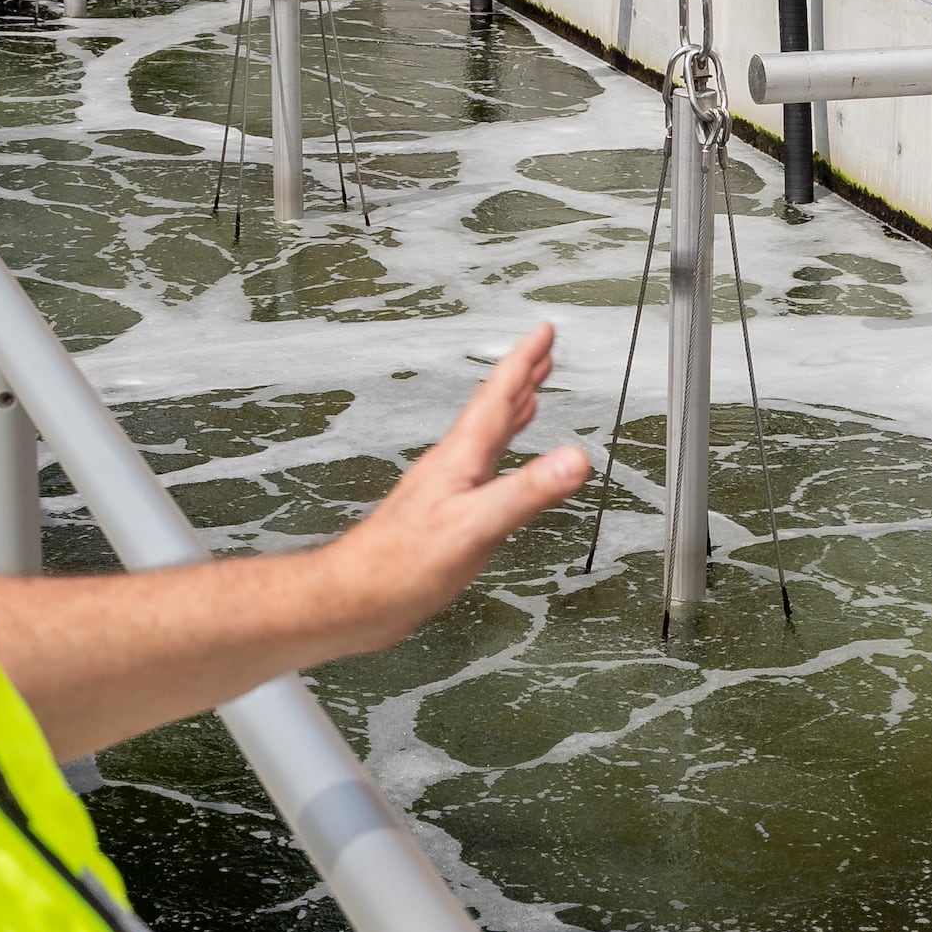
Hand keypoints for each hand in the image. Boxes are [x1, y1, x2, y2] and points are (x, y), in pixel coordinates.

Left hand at [308, 323, 589, 655]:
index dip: (523, 362)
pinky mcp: (444, 516)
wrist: (356, 598)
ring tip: (532, 394)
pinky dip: (500, 453)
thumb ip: (527, 491)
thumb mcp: (476, 526)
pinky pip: (482, 469)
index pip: (498, 399)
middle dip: (521, 378)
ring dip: (511, 412)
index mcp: (461, 459)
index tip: (544, 332)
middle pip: (493, 410)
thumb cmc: (404, 564)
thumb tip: (575, 458)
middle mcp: (453, 466)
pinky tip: (501, 464)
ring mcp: (447, 490)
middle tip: (544, 351)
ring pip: (487, 438)